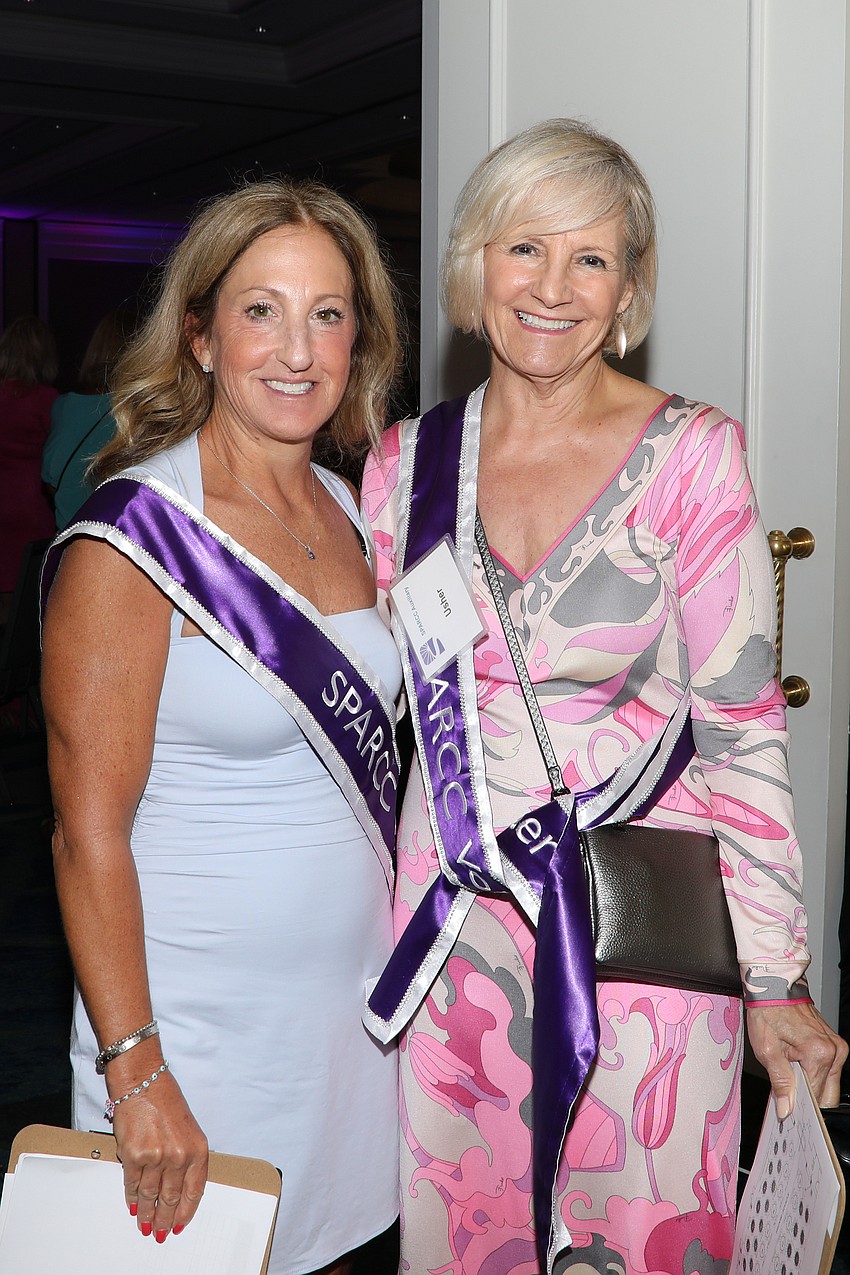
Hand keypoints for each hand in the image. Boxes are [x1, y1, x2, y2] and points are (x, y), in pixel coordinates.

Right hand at [112, 1070, 208, 1240]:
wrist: (144, 1082)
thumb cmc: (166, 1101)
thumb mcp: (188, 1130)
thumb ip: (186, 1159)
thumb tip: (176, 1188)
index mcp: (198, 1149)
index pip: (195, 1191)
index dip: (186, 1212)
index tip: (181, 1224)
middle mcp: (179, 1156)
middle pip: (172, 1198)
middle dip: (166, 1219)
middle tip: (161, 1232)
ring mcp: (156, 1157)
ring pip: (151, 1195)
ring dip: (147, 1214)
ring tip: (145, 1225)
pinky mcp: (134, 1155)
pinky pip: (132, 1184)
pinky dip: (131, 1198)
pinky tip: (132, 1206)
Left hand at [746, 1001, 847, 1117]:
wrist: (774, 986)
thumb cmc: (768, 1011)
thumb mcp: (767, 1050)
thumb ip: (780, 1082)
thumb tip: (786, 1108)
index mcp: (819, 1053)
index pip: (815, 1097)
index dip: (800, 1107)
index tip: (787, 1111)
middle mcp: (833, 1051)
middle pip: (827, 1094)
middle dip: (808, 1099)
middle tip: (786, 1095)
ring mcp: (836, 1046)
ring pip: (829, 1083)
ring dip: (810, 1085)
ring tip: (789, 1074)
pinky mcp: (833, 1043)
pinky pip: (828, 1069)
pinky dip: (813, 1073)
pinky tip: (796, 1066)